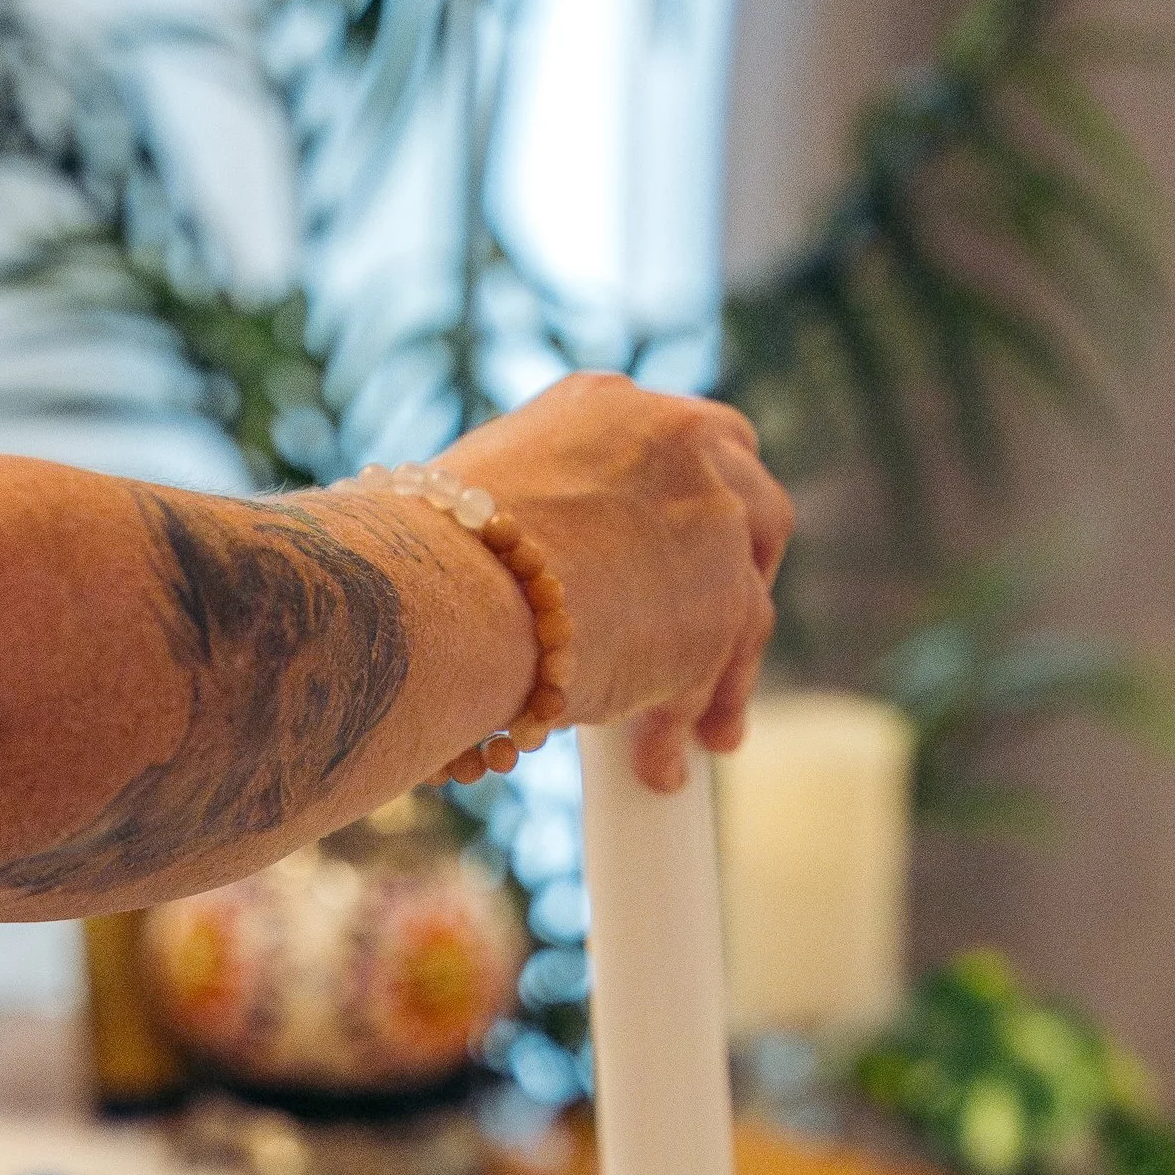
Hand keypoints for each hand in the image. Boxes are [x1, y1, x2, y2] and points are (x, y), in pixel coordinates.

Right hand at [431, 374, 791, 791]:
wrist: (446, 598)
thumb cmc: (423, 565)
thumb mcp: (477, 505)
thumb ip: (529, 522)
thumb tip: (519, 583)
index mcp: (605, 405)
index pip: (681, 447)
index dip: (684, 508)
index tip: (672, 557)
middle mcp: (677, 441)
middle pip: (752, 502)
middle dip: (743, 572)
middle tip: (723, 633)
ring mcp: (713, 519)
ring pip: (749, 599)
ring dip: (724, 673)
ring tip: (699, 737)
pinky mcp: (726, 602)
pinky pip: (724, 668)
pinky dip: (691, 718)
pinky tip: (657, 769)